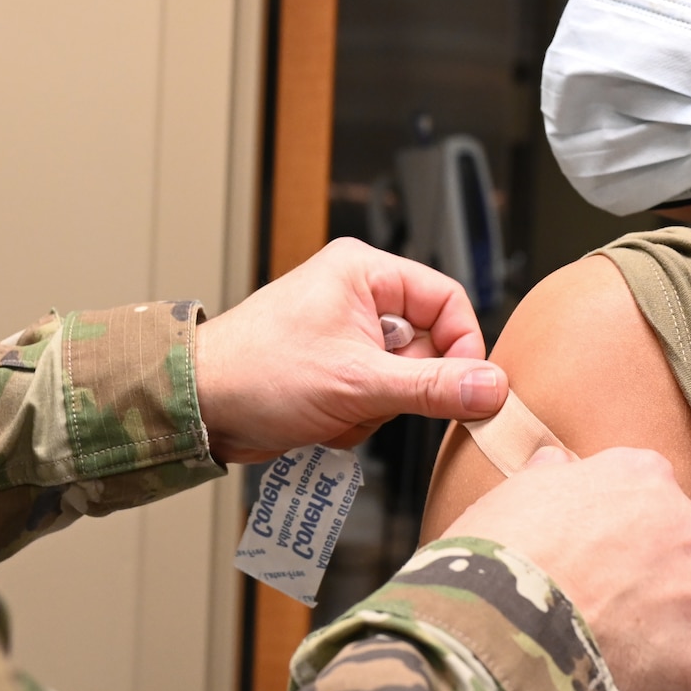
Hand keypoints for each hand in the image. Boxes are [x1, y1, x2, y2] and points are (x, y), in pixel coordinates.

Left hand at [193, 238, 504, 463]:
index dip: (463, 346)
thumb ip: (433, 387)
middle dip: (403, 386)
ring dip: (376, 407)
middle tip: (374, 399)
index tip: (467, 388)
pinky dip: (357, 418)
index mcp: (363, 271)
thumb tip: (492, 387)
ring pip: (403, 380)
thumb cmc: (258, 373)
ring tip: (336, 408)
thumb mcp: (358, 382)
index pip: (447, 300)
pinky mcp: (334, 369)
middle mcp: (357, 295)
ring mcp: (344, 335)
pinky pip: (375, 398)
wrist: (198, 406)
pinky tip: (324, 419)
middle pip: (428, 346)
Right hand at [446, 446, 690, 690]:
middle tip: (595, 609)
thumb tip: (557, 462)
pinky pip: (687, 671)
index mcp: (642, 476)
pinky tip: (610, 685)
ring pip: (688, 617)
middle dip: (646, 582)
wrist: (502, 635)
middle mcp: (689, 527)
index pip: (648, 495)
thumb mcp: (512, 496)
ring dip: (655, 635)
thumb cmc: (497, 558)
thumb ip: (549, 476)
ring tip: (598, 655)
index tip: (590, 556)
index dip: (617, 531)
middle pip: (678, 556)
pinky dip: (658, 683)